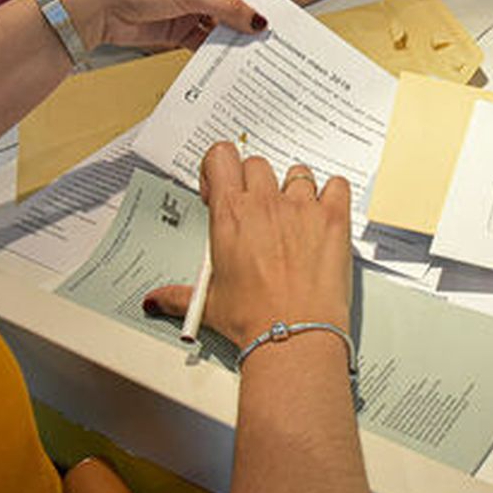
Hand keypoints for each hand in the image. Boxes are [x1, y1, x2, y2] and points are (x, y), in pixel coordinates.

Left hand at [51, 0, 263, 50]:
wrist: (96, 5)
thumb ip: (229, 8)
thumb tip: (259, 21)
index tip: (281, 14)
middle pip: (233, 1)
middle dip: (249, 19)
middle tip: (273, 38)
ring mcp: (187, 5)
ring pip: (220, 23)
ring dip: (233, 36)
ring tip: (255, 52)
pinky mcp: (176, 27)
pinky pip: (204, 39)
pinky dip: (215, 49)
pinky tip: (230, 59)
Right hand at [144, 143, 353, 348]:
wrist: (294, 336)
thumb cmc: (253, 320)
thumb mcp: (209, 304)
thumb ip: (178, 296)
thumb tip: (156, 301)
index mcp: (230, 215)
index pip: (220, 156)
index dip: (219, 168)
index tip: (221, 189)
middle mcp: (265, 204)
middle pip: (257, 164)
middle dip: (254, 183)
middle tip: (256, 211)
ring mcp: (301, 208)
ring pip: (297, 172)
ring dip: (294, 190)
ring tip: (293, 218)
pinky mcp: (333, 218)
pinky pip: (337, 185)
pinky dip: (332, 194)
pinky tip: (324, 215)